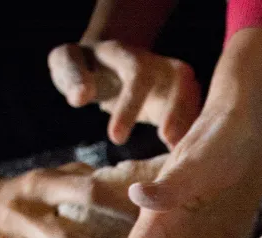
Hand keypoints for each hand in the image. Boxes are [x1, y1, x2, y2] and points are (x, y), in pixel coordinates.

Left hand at [48, 40, 200, 146]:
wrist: (105, 60)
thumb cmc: (84, 65)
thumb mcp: (66, 62)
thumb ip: (71, 76)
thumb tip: (80, 98)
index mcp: (125, 53)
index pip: (135, 73)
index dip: (130, 105)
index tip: (115, 139)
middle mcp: (156, 63)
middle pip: (180, 81)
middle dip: (176, 113)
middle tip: (168, 142)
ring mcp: (173, 78)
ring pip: (194, 98)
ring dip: (191, 125)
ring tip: (183, 156)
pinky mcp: (182, 97)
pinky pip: (194, 114)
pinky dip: (193, 134)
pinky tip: (187, 159)